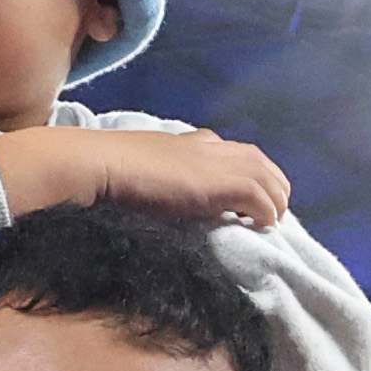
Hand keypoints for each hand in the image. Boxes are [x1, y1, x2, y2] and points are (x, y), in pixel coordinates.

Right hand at [0, 124, 290, 231]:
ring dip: (275, 204)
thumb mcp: (142, 175)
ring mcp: (217, 162)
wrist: (94, 166)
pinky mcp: (220, 182)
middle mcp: (210, 146)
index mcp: (193, 142)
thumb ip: (163, 183)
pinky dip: (266, 215)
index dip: (249, 179)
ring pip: (270, 180)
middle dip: (272, 190)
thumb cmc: (106, 175)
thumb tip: (163, 202)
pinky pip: (262, 199)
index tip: (249, 205)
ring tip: (270, 227)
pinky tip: (260, 228)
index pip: (238, 155)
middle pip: (262, 164)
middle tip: (269, 219)